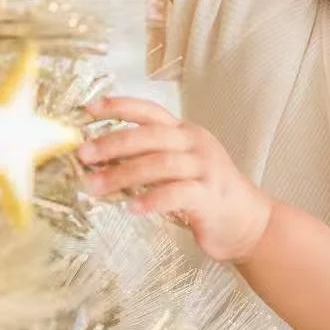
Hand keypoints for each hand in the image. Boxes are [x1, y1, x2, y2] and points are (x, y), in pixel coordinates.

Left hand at [79, 97, 272, 262]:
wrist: (247, 223)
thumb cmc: (204, 196)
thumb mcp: (176, 170)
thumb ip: (147, 160)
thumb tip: (99, 162)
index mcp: (185, 133)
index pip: (150, 111)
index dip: (120, 106)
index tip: (89, 109)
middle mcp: (195, 144)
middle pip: (149, 136)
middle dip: (112, 143)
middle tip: (82, 154)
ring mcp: (205, 169)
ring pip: (159, 164)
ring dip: (122, 175)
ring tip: (94, 187)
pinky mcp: (209, 196)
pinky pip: (176, 194)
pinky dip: (151, 199)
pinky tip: (132, 208)